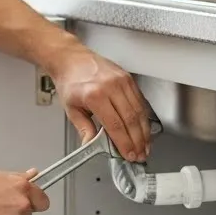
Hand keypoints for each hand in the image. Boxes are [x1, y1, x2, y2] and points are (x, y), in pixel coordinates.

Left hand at [46, 46, 152, 161]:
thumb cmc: (70, 81)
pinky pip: (140, 101)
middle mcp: (111, 87)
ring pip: (139, 111)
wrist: (72, 59)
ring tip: (145, 146)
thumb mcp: (71, 108)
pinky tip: (144, 129)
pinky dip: (144, 117)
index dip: (124, 143)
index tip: (128, 154)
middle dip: (138, 141)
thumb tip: (92, 145)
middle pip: (131, 119)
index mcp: (95, 95)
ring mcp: (122, 81)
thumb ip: (84, 128)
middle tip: (140, 155)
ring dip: (144, 131)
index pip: (115, 125)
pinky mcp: (129, 78)